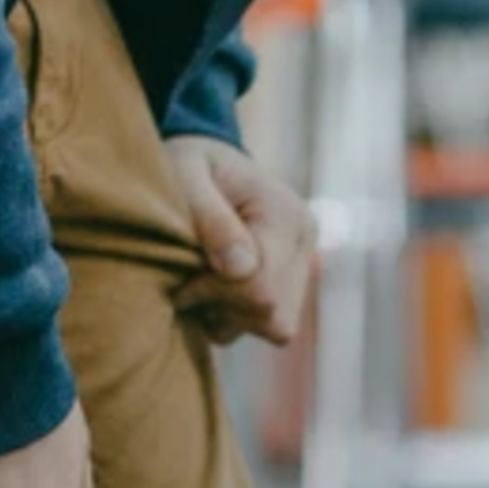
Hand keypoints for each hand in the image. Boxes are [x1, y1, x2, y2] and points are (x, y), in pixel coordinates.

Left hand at [168, 135, 317, 347]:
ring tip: (201, 285)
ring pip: (276, 326)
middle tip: (188, 283)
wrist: (208, 160)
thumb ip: (210, 219)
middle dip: (224, 307)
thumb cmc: (189, 163)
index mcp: (286, 216)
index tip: (184, 278)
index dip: (215, 293)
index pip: (261, 287)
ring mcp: (303, 266)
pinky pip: (272, 326)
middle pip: (273, 314)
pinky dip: (238, 318)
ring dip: (231, 317)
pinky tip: (215, 293)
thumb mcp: (186, 175)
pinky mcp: (292, 284)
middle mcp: (304, 245)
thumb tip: (240, 270)